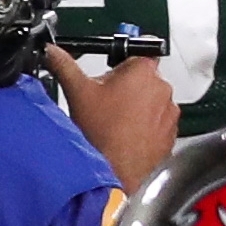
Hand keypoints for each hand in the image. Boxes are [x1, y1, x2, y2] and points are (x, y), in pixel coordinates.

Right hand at [46, 44, 178, 192]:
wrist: (115, 173)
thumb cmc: (100, 133)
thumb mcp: (78, 92)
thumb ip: (64, 65)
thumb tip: (53, 51)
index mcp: (144, 71)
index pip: (138, 54)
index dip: (122, 64)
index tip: (112, 74)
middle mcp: (163, 89)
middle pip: (144, 79)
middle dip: (128, 87)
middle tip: (107, 103)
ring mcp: (170, 112)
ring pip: (152, 102)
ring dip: (138, 108)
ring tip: (116, 123)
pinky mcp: (172, 133)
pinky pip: (159, 123)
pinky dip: (147, 127)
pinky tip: (127, 136)